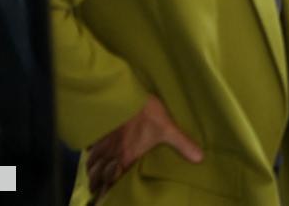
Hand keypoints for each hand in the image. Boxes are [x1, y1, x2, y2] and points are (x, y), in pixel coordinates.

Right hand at [86, 95, 202, 197]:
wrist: (124, 93)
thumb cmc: (146, 113)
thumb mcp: (168, 128)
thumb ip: (182, 144)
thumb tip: (200, 158)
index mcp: (126, 157)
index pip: (112, 181)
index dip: (107, 191)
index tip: (104, 198)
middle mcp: (111, 154)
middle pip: (96, 176)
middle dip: (96, 184)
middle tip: (98, 189)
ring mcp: (102, 142)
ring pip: (90, 163)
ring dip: (92, 171)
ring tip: (94, 175)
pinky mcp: (97, 130)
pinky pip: (88, 147)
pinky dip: (89, 153)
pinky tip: (92, 152)